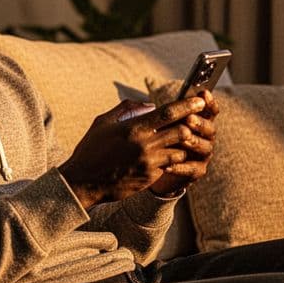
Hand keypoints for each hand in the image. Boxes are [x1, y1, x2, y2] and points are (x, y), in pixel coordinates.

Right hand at [58, 95, 209, 209]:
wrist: (83, 182)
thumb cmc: (91, 149)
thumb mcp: (103, 122)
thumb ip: (127, 108)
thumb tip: (148, 105)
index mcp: (134, 128)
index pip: (168, 113)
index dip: (187, 105)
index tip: (200, 100)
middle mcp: (144, 145)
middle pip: (181, 131)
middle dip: (192, 125)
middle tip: (198, 120)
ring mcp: (149, 163)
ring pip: (180, 150)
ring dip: (183, 144)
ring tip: (183, 140)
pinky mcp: (149, 178)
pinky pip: (169, 165)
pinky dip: (172, 159)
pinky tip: (169, 156)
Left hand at [149, 89, 218, 196]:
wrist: (153, 167)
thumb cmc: (156, 139)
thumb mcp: (154, 125)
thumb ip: (152, 116)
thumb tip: (147, 106)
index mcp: (198, 121)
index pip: (209, 110)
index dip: (209, 102)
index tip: (204, 94)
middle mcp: (204, 137)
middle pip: (210, 128)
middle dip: (200, 122)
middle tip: (189, 118)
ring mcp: (202, 155)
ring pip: (205, 147)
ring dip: (194, 142)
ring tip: (182, 138)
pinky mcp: (196, 171)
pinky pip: (194, 169)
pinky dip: (182, 166)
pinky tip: (169, 164)